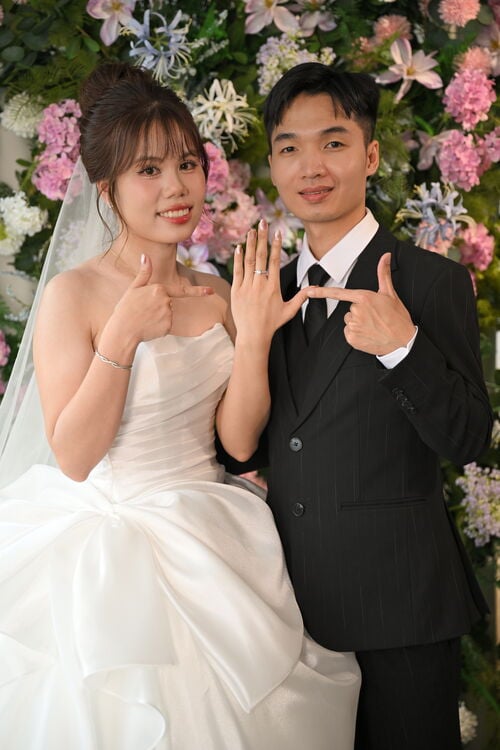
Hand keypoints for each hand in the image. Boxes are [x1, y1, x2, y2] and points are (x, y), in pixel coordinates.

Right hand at [113, 254, 213, 343]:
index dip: (199, 292)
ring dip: (158, 317)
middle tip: (142, 311)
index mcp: (159, 289)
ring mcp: (168, 315)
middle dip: (158, 307)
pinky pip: (167, 325)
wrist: (123, 331)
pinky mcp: (168, 327)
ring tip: (144, 318)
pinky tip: (148, 327)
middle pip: (169, 303)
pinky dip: (159, 327)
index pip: (182, 290)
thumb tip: (146, 256)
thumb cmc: (125, 309)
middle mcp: (166, 301)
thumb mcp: (133, 288)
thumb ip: (144, 273)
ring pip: (168, 314)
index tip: (211, 291)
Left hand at [231, 220, 308, 345]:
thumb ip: (301, 298)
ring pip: (248, 261)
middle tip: (262, 222)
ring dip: (249, 244)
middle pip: (261, 256)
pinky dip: (238, 259)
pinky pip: (237, 271)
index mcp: (273, 287)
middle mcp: (260, 284)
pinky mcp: (236, 291)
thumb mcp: (289, 311)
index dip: (275, 245)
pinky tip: (239, 247)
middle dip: (262, 237)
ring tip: (251, 230)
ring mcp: (247, 286)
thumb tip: (314, 289)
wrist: (253, 334)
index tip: (277, 232)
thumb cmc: (272, 323)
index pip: (274, 261)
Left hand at [306, 252, 414, 354]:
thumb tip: (385, 256)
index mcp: (364, 298)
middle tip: (374, 317)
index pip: (339, 293)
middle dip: (359, 312)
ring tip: (373, 326)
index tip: (309, 291)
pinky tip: (368, 334)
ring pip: (348, 321)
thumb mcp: (390, 294)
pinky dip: (356, 334)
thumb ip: (383, 274)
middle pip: (349, 309)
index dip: (322, 292)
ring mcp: (353, 326)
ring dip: (358, 323)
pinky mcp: (352, 338)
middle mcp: (356, 311)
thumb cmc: (397, 317)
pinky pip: (348, 333)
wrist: (402, 341)